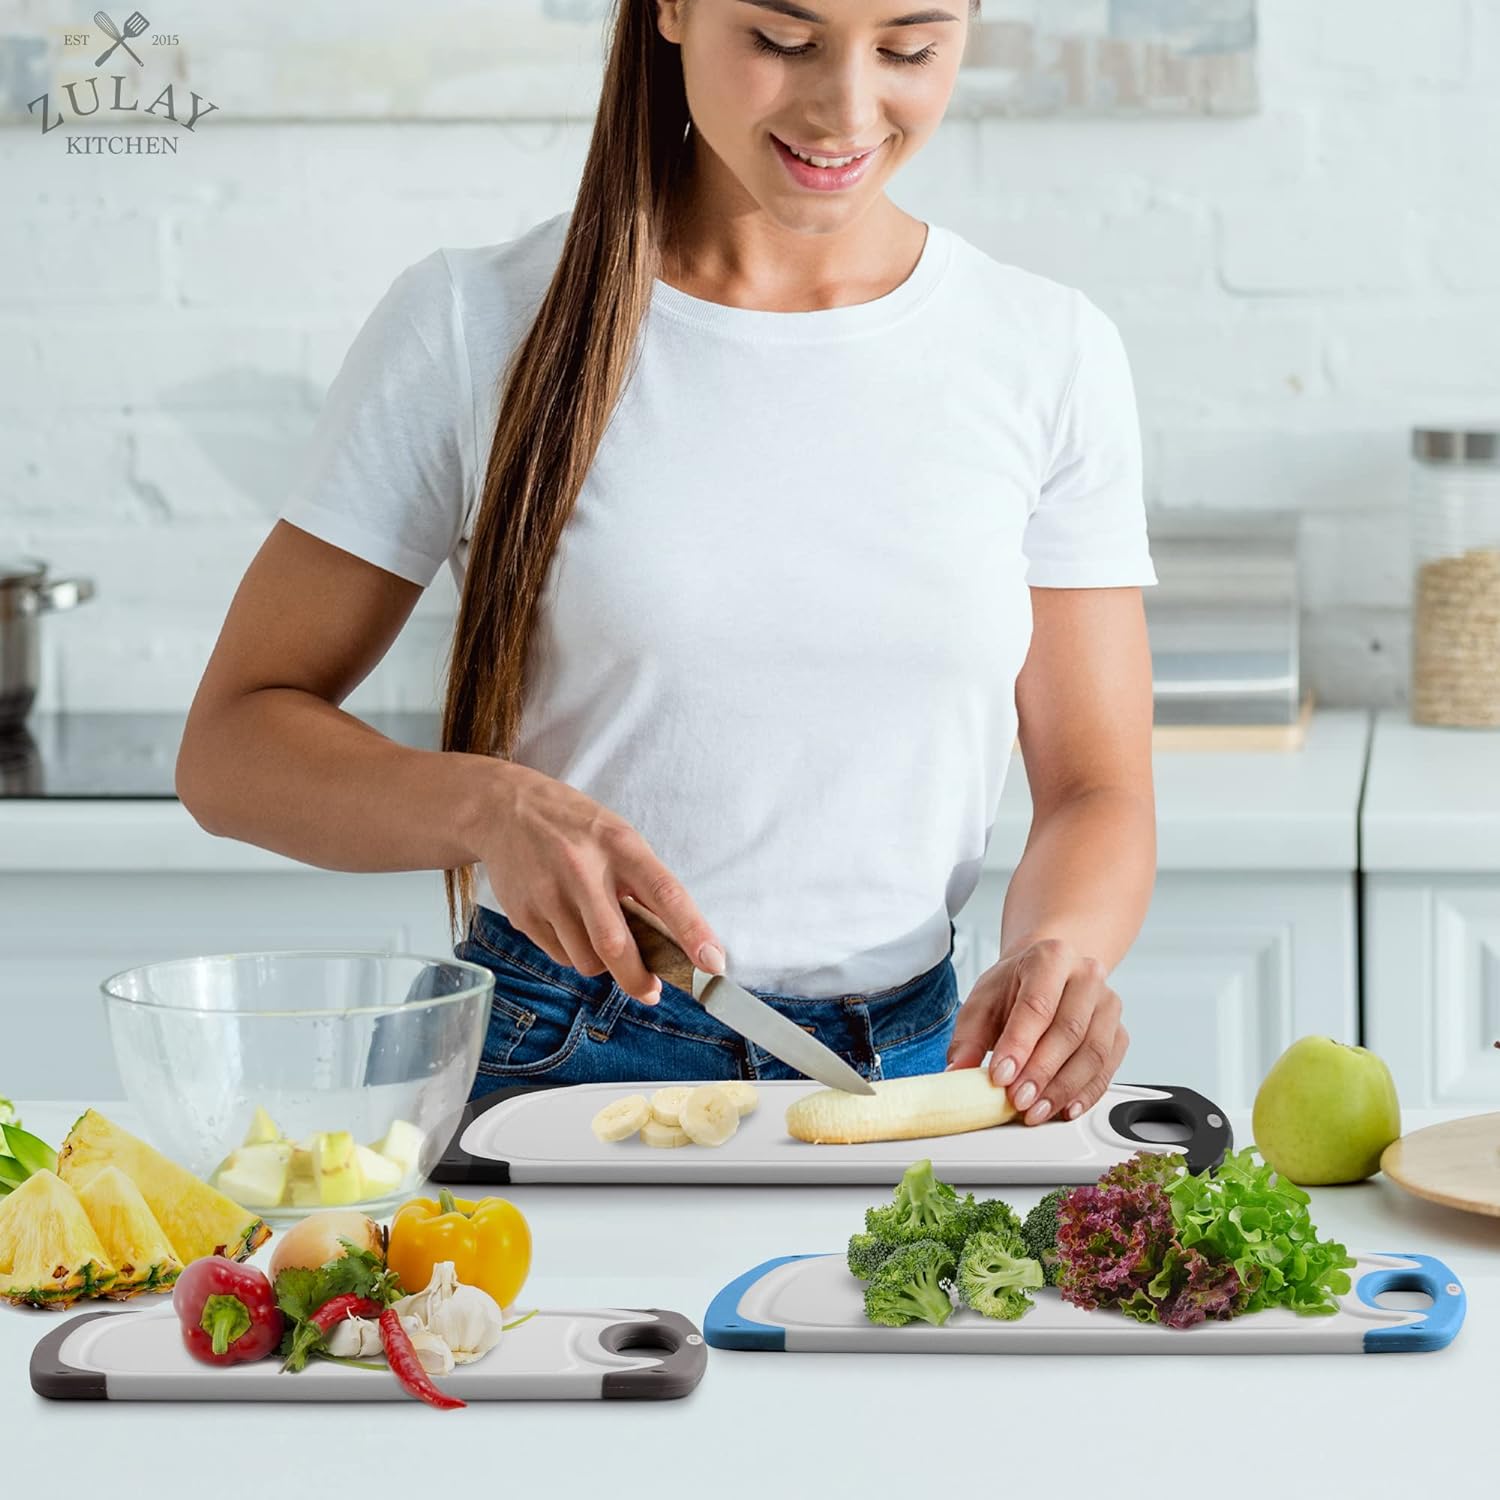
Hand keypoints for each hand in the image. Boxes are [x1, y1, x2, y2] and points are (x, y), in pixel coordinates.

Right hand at [474, 762, 724, 1005]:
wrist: (504, 809)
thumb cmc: (575, 827)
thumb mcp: (618, 838)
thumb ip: (643, 884)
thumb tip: (675, 942)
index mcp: (620, 846)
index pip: (664, 893)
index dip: (692, 931)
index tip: (712, 963)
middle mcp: (583, 870)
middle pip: (615, 945)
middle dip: (638, 979)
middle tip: (652, 992)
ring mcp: (548, 894)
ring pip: (586, 960)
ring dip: (603, 965)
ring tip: (599, 935)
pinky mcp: (523, 914)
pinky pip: (560, 956)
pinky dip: (574, 954)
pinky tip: (569, 924)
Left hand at [944, 938, 1127, 1125]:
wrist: (1046, 975)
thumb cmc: (1014, 987)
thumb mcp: (982, 1002)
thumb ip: (968, 1038)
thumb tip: (957, 1072)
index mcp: (1050, 957)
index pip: (1036, 1005)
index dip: (1019, 1044)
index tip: (1001, 1075)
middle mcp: (1086, 975)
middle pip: (1069, 1031)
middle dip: (1041, 1072)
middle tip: (1017, 1100)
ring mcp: (1108, 1003)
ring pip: (1093, 1052)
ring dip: (1063, 1089)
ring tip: (1036, 1111)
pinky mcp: (1119, 1031)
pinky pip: (1108, 1069)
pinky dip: (1086, 1094)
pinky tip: (1064, 1108)